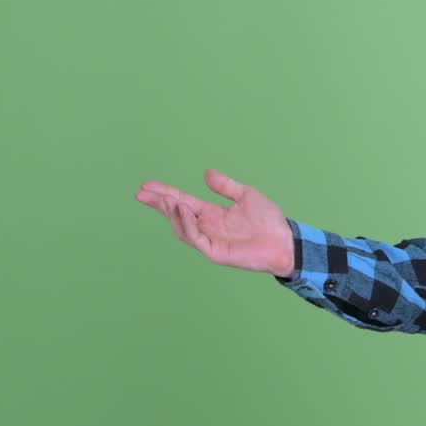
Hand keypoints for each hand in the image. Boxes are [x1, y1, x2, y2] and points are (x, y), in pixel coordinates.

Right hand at [134, 169, 294, 277]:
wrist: (284, 241)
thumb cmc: (268, 221)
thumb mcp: (245, 195)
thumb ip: (225, 186)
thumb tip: (205, 173)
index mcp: (212, 214)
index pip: (182, 202)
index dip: (165, 194)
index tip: (147, 185)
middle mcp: (207, 227)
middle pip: (176, 215)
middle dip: (159, 204)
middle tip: (141, 193)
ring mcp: (209, 241)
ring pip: (182, 228)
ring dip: (172, 213)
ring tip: (165, 198)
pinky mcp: (215, 252)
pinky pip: (196, 238)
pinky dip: (187, 224)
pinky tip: (184, 209)